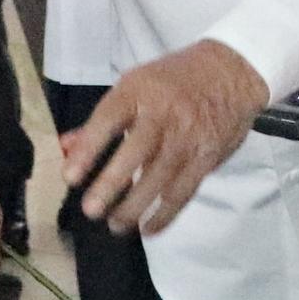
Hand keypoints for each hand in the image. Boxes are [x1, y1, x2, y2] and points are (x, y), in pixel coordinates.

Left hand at [65, 40, 270, 235]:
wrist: (232, 71)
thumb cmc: (174, 80)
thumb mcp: (135, 86)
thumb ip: (100, 120)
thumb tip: (66, 148)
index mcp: (139, 90)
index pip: (109, 120)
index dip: (89, 149)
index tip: (70, 177)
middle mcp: (163, 113)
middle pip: (136, 151)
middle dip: (112, 183)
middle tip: (91, 210)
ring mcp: (187, 136)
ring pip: (160, 177)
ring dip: (136, 206)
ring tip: (115, 225)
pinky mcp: (207, 156)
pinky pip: (184, 190)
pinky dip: (166, 213)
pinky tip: (148, 228)